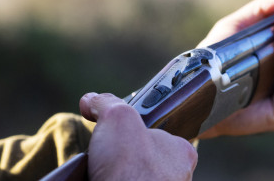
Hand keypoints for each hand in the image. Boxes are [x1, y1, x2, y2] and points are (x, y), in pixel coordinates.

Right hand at [79, 93, 196, 180]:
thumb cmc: (130, 169)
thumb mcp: (118, 118)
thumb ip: (107, 102)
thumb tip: (91, 99)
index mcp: (181, 151)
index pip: (160, 132)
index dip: (137, 129)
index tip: (122, 131)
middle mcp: (176, 175)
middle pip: (146, 155)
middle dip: (125, 153)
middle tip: (110, 153)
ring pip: (136, 175)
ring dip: (117, 170)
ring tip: (103, 169)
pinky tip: (101, 180)